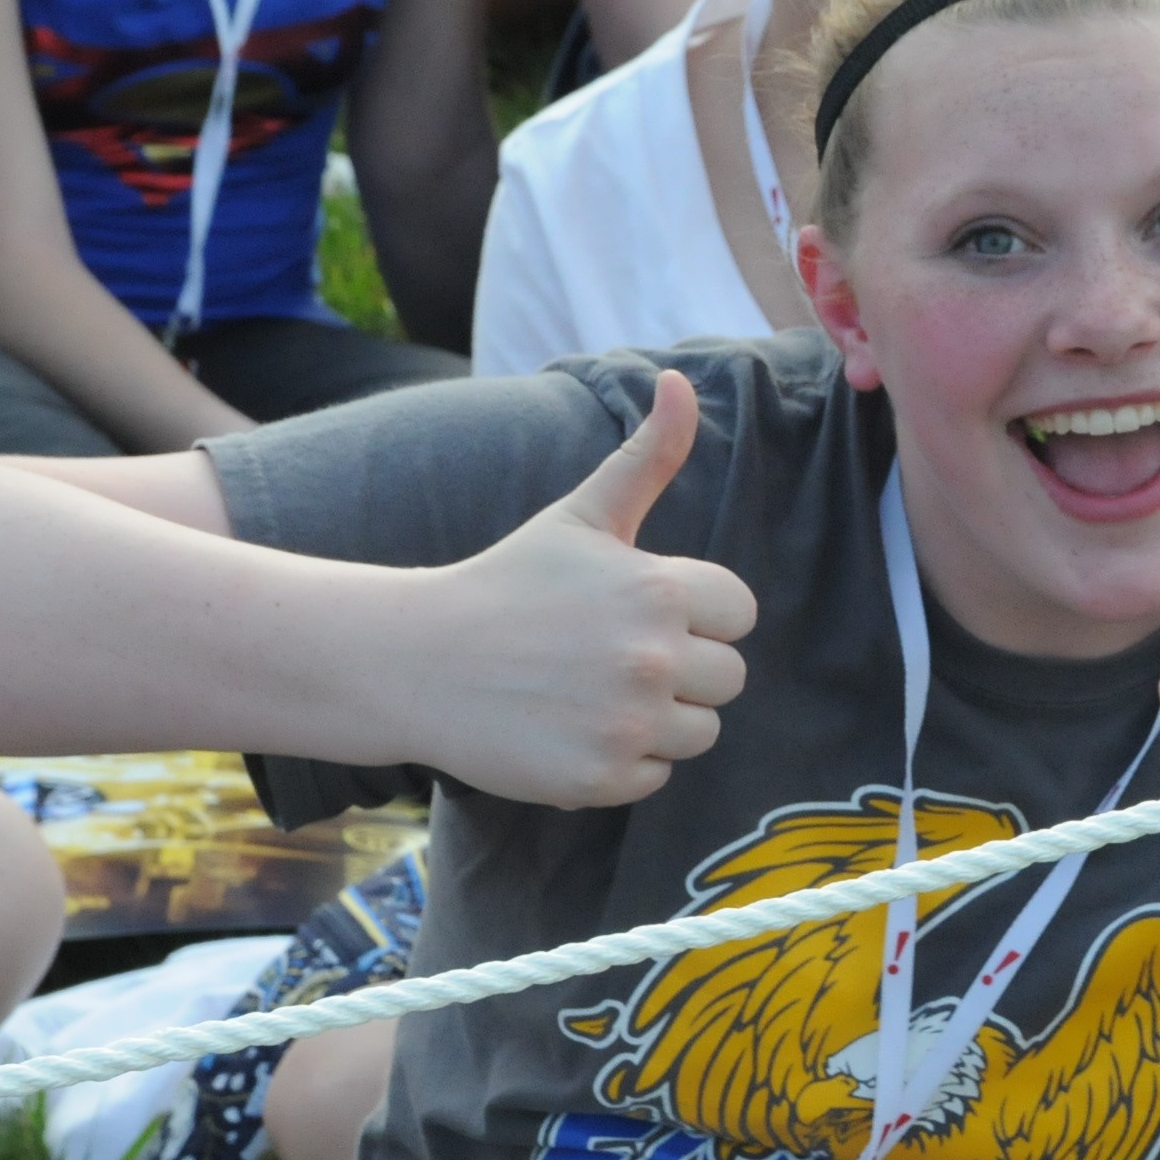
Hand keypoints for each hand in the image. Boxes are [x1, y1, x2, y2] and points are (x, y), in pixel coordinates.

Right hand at [410, 368, 756, 806]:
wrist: (420, 660)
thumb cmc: (511, 582)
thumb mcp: (584, 514)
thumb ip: (648, 455)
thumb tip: (681, 380)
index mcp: (662, 591)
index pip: (739, 613)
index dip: (695, 613)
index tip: (638, 610)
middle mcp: (654, 658)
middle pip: (728, 677)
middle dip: (682, 668)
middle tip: (609, 654)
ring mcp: (628, 723)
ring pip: (700, 731)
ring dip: (658, 719)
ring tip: (593, 692)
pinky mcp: (601, 778)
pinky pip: (656, 777)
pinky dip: (622, 761)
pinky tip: (572, 729)